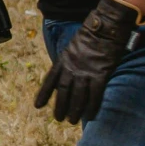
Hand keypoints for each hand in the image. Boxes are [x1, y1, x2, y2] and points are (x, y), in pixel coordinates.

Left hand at [35, 0, 143, 124]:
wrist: (106, 24)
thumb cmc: (93, 31)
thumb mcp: (75, 44)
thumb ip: (72, 59)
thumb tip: (70, 70)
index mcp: (64, 59)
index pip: (50, 80)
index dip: (44, 94)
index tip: (38, 106)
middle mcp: (72, 68)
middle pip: (64, 91)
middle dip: (60, 106)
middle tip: (59, 118)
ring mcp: (86, 72)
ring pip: (78, 96)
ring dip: (75, 110)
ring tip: (72, 121)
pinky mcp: (101, 74)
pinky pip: (95, 95)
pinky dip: (92, 107)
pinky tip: (90, 116)